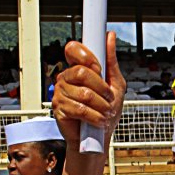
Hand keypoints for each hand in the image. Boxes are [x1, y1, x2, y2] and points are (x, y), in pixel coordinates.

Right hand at [51, 31, 125, 147]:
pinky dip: (95, 116)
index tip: (98, 68)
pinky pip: (80, 109)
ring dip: (102, 106)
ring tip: (106, 113)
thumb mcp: (115, 84)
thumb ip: (111, 62)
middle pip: (81, 72)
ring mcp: (60, 93)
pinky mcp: (59, 110)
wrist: (99, 138)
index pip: (73, 49)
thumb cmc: (106, 110)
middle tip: (109, 98)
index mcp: (78, 69)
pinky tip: (99, 120)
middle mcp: (65, 78)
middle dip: (101, 88)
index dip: (87, 56)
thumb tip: (110, 36)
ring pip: (84, 94)